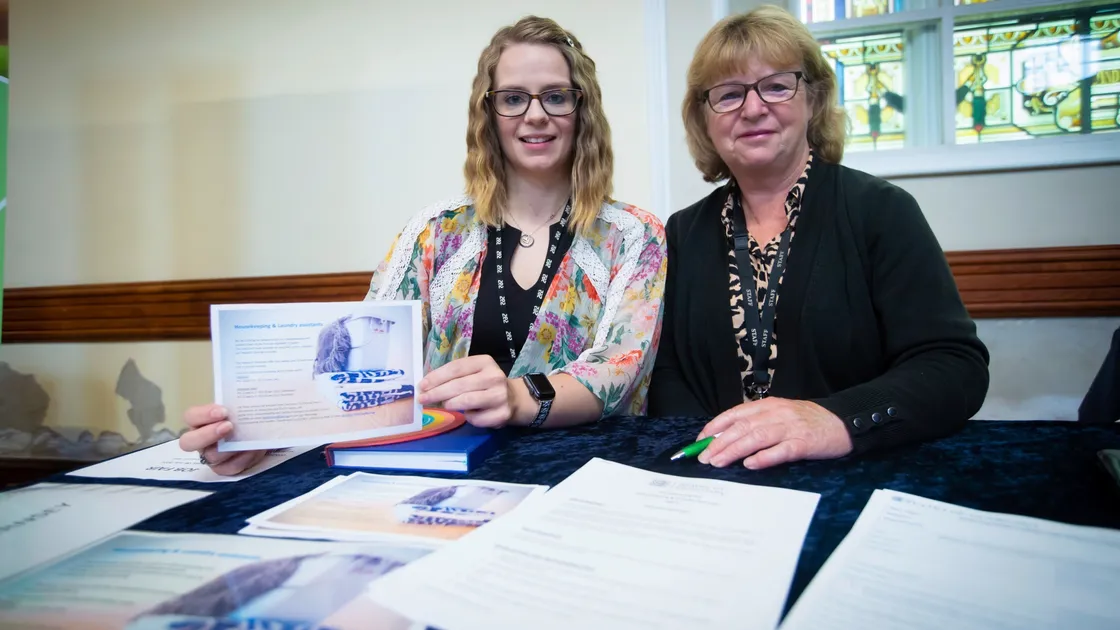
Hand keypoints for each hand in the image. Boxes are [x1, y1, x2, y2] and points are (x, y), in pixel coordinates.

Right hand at [179, 404, 267, 475]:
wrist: (263, 433)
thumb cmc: (247, 414)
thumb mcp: (243, 403)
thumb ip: (241, 398)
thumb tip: (252, 383)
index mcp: (201, 421)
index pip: (191, 416)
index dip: (203, 414)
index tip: (223, 411)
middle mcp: (201, 440)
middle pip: (189, 442)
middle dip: (207, 434)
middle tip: (228, 426)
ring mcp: (211, 456)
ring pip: (211, 457)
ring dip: (229, 448)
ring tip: (246, 440)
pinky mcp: (225, 468)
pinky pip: (230, 468)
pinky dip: (243, 459)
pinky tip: (254, 450)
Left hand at [417, 356, 513, 427]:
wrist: (514, 398)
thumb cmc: (486, 384)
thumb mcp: (474, 372)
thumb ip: (455, 376)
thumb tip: (427, 385)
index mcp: (485, 362)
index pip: (455, 368)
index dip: (436, 377)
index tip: (422, 385)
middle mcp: (494, 376)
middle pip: (458, 385)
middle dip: (436, 393)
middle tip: (423, 399)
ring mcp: (499, 395)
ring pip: (465, 401)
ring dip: (450, 404)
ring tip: (444, 405)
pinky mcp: (501, 414)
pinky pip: (475, 418)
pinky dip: (468, 417)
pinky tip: (469, 413)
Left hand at [696, 398, 852, 469]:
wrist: (843, 422)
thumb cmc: (807, 422)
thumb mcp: (779, 415)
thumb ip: (756, 424)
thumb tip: (725, 439)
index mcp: (768, 406)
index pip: (735, 414)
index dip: (715, 427)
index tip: (700, 441)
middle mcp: (777, 414)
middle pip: (742, 427)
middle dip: (720, 442)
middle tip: (704, 457)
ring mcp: (791, 427)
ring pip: (757, 437)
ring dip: (734, 450)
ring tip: (718, 462)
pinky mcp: (804, 443)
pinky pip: (782, 450)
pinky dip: (764, 457)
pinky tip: (750, 464)